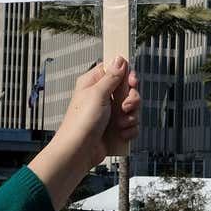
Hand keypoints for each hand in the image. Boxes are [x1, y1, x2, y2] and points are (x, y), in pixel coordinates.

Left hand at [53, 58, 141, 172]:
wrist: (78, 152)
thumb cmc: (81, 122)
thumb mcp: (97, 94)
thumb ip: (111, 76)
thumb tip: (119, 58)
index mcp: (94, 83)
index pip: (116, 70)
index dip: (126, 75)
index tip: (131, 82)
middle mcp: (102, 97)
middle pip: (128, 90)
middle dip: (132, 100)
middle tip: (125, 107)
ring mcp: (109, 113)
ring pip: (132, 108)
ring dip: (130, 117)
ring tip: (120, 124)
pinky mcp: (115, 128)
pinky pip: (132, 125)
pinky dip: (129, 130)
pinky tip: (121, 134)